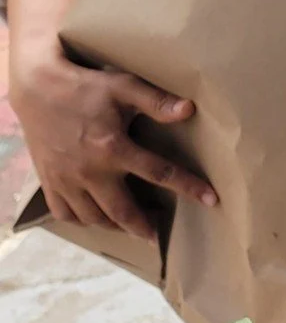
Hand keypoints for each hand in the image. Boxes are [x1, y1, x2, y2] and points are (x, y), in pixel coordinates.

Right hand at [11, 37, 215, 238]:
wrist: (36, 88)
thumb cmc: (85, 86)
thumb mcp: (124, 86)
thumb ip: (157, 101)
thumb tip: (190, 110)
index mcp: (113, 148)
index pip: (160, 173)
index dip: (189, 187)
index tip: (211, 200)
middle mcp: (90, 171)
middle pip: (122, 211)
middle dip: (143, 227)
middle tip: (157, 236)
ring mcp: (67, 180)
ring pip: (93, 217)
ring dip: (115, 226)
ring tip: (132, 227)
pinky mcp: (50, 181)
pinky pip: (64, 213)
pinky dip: (81, 220)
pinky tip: (94, 218)